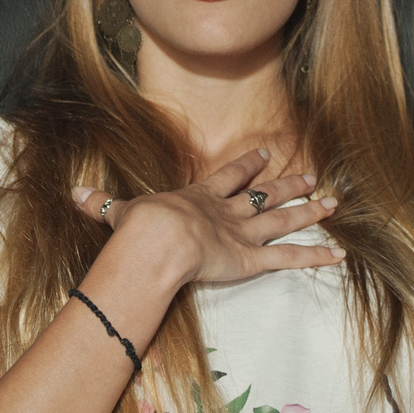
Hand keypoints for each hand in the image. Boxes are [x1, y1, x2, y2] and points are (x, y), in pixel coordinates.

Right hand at [70, 149, 343, 287]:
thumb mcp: (119, 213)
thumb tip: (74, 194)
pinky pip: (289, 258)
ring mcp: (243, 233)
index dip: (247, 166)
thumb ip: (101, 205)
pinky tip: (339, 255)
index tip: (264, 153)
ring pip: (282, 219)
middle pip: (264, 194)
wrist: (158, 240)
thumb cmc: (139, 229)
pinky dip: (315, 257)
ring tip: (332, 202)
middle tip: (311, 174)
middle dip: (288, 184)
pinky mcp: (253, 258)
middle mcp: (227, 211)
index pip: (229, 177)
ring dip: (309, 211)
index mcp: (199, 197)